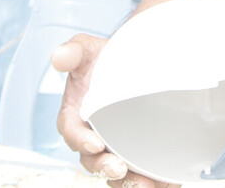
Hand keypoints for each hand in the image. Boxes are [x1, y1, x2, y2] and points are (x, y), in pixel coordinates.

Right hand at [53, 34, 166, 186]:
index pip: (72, 133)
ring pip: (116, 174)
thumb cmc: (103, 60)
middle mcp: (92, 137)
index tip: (96, 143)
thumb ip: (73, 52)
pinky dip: (152, 182)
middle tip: (119, 168)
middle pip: (93, 160)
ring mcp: (114, 147)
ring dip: (127, 182)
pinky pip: (140, 174)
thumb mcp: (86, 50)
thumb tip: (59, 58)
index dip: (80, 140)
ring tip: (144, 184)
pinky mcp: (135, 155)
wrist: (132, 63)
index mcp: (75, 117)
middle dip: (104, 167)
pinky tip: (165, 182)